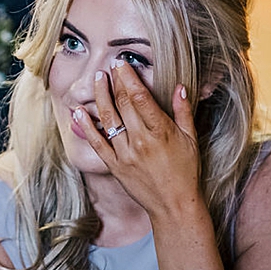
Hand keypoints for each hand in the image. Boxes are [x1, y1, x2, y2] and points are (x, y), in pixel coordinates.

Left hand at [72, 64, 205, 226]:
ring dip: (100, 96)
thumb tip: (179, 86)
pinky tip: (79, 111)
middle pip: (123, 104)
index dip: (128, 78)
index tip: (122, 63)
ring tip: (97, 79)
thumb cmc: (186, 172)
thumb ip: (183, 112)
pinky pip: (97, 143)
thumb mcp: (191, 139)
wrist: (174, 206)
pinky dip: (87, 126)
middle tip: (108, 66)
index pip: (140, 97)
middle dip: (114, 82)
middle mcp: (141, 141)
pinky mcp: (115, 166)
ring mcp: (126, 154)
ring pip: (108, 119)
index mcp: (161, 132)